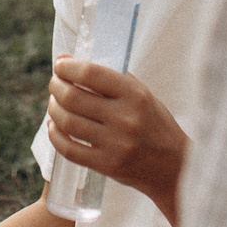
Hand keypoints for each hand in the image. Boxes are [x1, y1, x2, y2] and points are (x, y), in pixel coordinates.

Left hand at [47, 59, 187, 223]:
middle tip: (54, 84)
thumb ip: (108, 77)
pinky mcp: (106, 165)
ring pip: (67, 122)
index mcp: (135, 95)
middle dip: (56, 86)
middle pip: (73, 97)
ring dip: (53, 109)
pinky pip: (69, 149)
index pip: (90, 74)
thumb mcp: (142, 94)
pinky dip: (55, 135)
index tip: (60, 65)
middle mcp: (125, 119)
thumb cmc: (154, 124)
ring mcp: (115, 144)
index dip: (68, 67)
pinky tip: (54, 126)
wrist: (173, 167)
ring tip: (55, 103)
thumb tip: (66, 59)